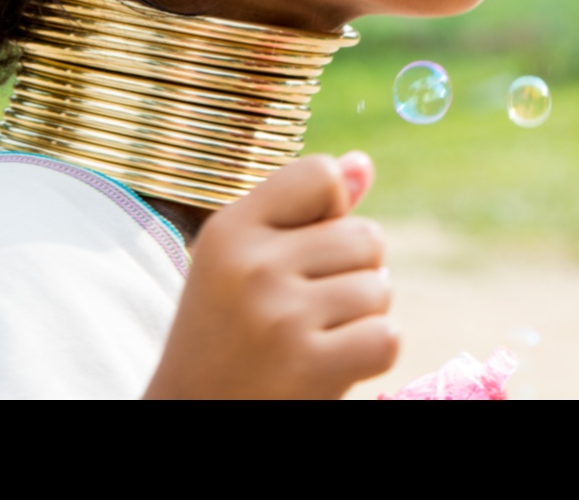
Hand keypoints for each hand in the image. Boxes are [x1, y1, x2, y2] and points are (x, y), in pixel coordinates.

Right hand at [145, 151, 397, 398]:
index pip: (321, 174)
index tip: (302, 250)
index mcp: (230, 230)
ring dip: (361, 317)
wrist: (192, 415)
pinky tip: (330, 364)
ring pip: (381, 288)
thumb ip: (305, 210)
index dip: (331, 211)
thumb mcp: (245, 262)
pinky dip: (370, 355)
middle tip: (303, 310)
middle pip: (366, 236)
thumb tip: (363, 163)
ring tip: (312, 338)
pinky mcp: (309, 366)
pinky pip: (386, 337)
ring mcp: (280, 317)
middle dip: (353, 273)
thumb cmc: (227, 334)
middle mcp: (252, 267)